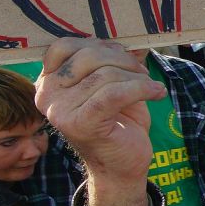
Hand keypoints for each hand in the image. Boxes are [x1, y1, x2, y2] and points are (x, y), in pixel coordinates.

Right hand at [36, 38, 164, 205]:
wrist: (121, 165)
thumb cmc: (117, 122)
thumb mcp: (108, 84)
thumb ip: (106, 60)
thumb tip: (128, 40)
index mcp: (48, 83)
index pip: (64, 46)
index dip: (98, 46)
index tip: (121, 57)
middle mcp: (47, 96)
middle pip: (87, 56)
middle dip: (122, 60)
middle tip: (141, 73)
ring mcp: (61, 112)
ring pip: (106, 75)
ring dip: (136, 77)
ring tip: (149, 87)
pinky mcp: (81, 124)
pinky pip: (114, 93)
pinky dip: (142, 89)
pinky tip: (157, 93)